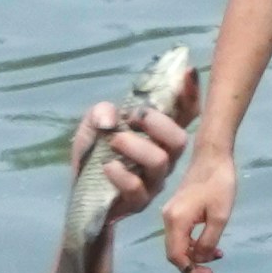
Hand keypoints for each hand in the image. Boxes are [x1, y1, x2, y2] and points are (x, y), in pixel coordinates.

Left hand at [70, 89, 190, 228]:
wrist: (80, 193)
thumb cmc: (95, 154)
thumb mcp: (93, 125)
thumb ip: (101, 112)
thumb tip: (111, 117)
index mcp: (159, 134)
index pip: (185, 114)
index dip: (190, 94)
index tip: (187, 71)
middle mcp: (164, 156)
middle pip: (180, 139)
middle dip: (159, 124)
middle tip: (134, 117)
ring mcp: (153, 180)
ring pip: (160, 161)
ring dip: (136, 146)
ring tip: (114, 141)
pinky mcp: (138, 201)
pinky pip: (137, 187)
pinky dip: (121, 174)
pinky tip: (107, 166)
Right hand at [157, 154, 237, 272]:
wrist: (212, 155)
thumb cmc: (219, 183)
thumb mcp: (219, 216)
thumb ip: (207, 242)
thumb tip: (199, 260)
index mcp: (176, 220)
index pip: (176, 255)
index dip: (188, 271)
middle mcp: (168, 219)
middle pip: (175, 252)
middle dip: (192, 266)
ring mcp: (171, 214)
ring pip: (179, 244)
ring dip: (195, 256)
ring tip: (215, 260)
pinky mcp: (177, 210)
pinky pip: (182, 234)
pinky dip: (194, 243)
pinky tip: (211, 246)